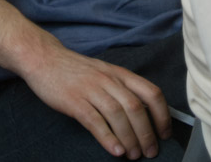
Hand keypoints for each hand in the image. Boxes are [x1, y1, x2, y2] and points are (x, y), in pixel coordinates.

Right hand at [21, 44, 171, 158]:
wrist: (45, 59)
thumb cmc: (77, 70)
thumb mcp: (105, 73)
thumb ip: (122, 89)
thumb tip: (142, 115)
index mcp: (120, 74)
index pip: (151, 92)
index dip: (162, 115)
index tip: (165, 133)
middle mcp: (109, 80)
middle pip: (136, 107)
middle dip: (147, 133)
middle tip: (150, 151)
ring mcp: (91, 89)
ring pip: (118, 115)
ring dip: (130, 138)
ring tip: (134, 155)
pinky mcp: (74, 101)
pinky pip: (95, 120)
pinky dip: (107, 137)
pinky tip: (115, 150)